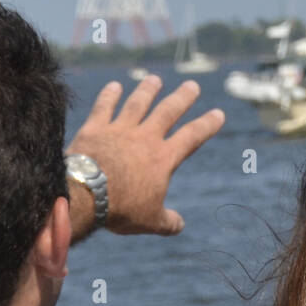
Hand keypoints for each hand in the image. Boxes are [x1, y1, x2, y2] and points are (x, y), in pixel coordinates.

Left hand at [66, 75, 224, 236]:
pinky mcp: (95, 128)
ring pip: (138, 103)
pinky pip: (104, 106)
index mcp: (163, 159)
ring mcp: (119, 129)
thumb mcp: (150, 221)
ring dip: (148, 90)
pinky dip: (110, 95)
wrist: (86, 194)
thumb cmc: (122, 208)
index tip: (218, 114)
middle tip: (192, 86)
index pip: (192, 137)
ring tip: (154, 80)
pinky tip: (115, 86)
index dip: (207, 124)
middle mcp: (145, 138)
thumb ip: (168, 222)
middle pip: (168, 111)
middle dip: (182, 97)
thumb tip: (179, 225)